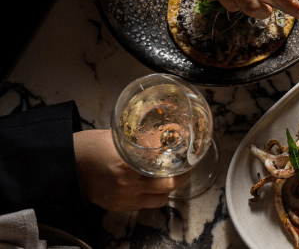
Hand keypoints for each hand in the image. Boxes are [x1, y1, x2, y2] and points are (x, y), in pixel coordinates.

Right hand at [74, 130, 189, 210]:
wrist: (64, 163)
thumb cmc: (90, 145)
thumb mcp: (119, 137)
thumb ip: (140, 141)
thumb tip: (163, 138)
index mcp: (127, 166)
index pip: (165, 172)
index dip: (181, 168)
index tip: (187, 161)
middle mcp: (126, 186)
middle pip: (166, 188)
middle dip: (179, 179)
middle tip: (183, 170)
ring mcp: (121, 199)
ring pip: (157, 201)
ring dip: (165, 190)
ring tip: (168, 178)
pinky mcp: (115, 206)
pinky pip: (142, 205)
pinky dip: (150, 196)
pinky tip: (150, 185)